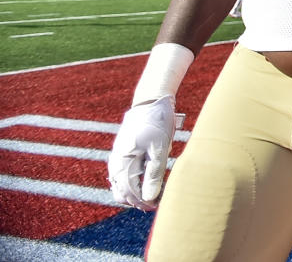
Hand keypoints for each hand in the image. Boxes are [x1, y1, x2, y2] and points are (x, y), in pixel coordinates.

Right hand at [108, 95, 182, 209]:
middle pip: (122, 191)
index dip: (142, 202)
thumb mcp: (159, 149)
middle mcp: (116, 162)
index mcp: (123, 162)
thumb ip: (154, 174)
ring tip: (152, 195)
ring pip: (121, 184)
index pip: (129, 192)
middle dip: (138, 200)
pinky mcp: (123, 153)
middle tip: (156, 204)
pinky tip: (143, 184)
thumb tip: (149, 198)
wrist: (150, 101)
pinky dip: (132, 182)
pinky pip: (122, 174)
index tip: (156, 206)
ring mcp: (118, 157)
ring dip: (134, 192)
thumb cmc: (157, 123)